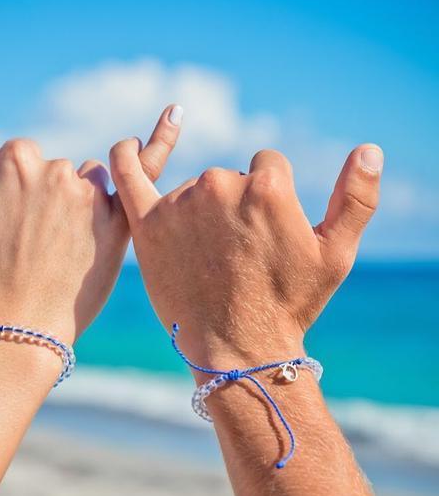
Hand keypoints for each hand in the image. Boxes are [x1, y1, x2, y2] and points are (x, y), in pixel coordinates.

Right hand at [0, 107, 180, 343]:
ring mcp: (91, 196)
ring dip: (85, 203)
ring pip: (94, 182)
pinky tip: (176, 114)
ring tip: (69, 248)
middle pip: (61, 171)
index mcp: (17, 162)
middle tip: (41, 246)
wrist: (21, 324)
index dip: (20, 196)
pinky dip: (159, 143)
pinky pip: (144, 173)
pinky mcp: (120, 222)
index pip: (24, 158)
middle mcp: (56, 170)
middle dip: (52, 200)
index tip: (17, 227)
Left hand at [110, 131, 381, 366]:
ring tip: (210, 261)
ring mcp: (180, 204)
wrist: (237, 348)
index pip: (268, 167)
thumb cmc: (288, 305)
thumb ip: (358, 199)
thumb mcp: (337, 256)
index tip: (266, 236)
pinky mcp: (148, 224)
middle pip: (230, 179)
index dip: (271, 202)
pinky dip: (126, 157)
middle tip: (237, 257)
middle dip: (236, 211)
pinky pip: (129, 175)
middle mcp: (220, 185)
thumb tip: (370, 148)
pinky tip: (128, 146)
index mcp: (266, 186)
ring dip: (201, 214)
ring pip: (193, 190)